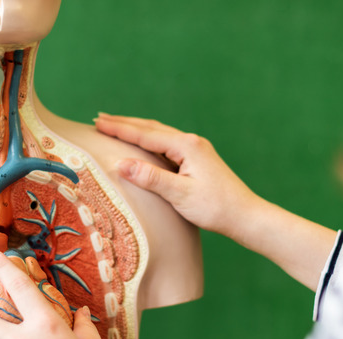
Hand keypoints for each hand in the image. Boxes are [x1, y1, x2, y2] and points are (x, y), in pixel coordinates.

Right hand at [95, 113, 259, 240]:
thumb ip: (151, 178)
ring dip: (136, 129)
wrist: (245, 216)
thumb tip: (121, 164)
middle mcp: (191, 142)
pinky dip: (149, 139)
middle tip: (99, 119)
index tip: (98, 123)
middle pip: (151, 128)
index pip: (145, 134)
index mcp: (186, 146)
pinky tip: (143, 143)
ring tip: (115, 126)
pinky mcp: (197, 159)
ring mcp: (196, 149)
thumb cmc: (215, 208)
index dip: (120, 129)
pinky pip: (166, 143)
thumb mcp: (180, 195)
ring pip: (159, 133)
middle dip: (124, 123)